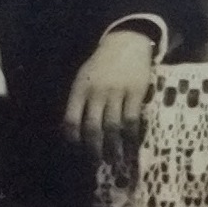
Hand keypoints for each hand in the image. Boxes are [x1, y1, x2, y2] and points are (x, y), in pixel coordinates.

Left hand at [63, 29, 155, 159]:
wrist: (126, 41)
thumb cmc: (102, 63)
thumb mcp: (83, 77)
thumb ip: (78, 100)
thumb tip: (73, 130)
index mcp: (80, 89)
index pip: (71, 120)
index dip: (73, 140)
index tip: (77, 153)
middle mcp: (97, 92)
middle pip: (92, 128)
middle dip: (93, 150)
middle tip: (96, 164)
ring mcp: (117, 92)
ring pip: (112, 127)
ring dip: (113, 148)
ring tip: (114, 161)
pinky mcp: (135, 93)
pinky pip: (132, 121)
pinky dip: (131, 138)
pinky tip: (131, 149)